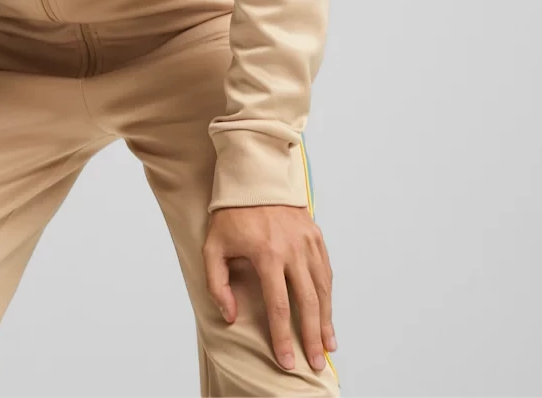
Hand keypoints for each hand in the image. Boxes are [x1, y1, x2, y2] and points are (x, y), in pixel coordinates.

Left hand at [203, 205, 336, 372]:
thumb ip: (217, 284)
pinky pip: (326, 271)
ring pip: (322, 289)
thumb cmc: (230, 214)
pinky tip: (327, 312)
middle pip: (307, 303)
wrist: (253, 178)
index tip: (287, 360)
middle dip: (312, 337)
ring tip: (327, 346)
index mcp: (266, 253)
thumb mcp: (213, 246)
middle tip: (315, 363)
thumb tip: (230, 316)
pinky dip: (328, 295)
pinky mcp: (316, 235)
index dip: (283, 337)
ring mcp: (307, 242)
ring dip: (326, 320)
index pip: (279, 306)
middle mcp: (292, 249)